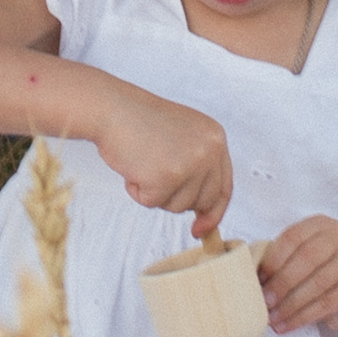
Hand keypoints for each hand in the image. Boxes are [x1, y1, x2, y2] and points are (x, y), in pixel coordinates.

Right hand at [93, 89, 233, 234]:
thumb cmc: (140, 122)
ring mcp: (189, 164)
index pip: (224, 187)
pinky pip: (152, 203)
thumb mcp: (183, 137)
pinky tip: (133, 166)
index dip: (213, 212)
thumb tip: (205, 213)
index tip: (201, 228)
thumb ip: (199, 167)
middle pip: (202, 201)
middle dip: (177, 198)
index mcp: (216, 138)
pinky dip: (137, 191)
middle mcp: (208, 151)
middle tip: (155, 175)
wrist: (112, 108)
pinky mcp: (165, 178)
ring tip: (143, 162)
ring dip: (155, 192)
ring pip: (177, 206)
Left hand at [260, 216, 337, 336]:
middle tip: (265, 301)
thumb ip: (281, 260)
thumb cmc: (319, 270)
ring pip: (319, 283)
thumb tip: (250, 278)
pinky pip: (327, 303)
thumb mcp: (302, 256)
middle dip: (283, 282)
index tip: (258, 279)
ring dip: (291, 304)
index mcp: (321, 225)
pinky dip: (303, 317)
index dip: (273, 259)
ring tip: (272, 318)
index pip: (294, 237)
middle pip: (309, 258)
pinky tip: (286, 326)